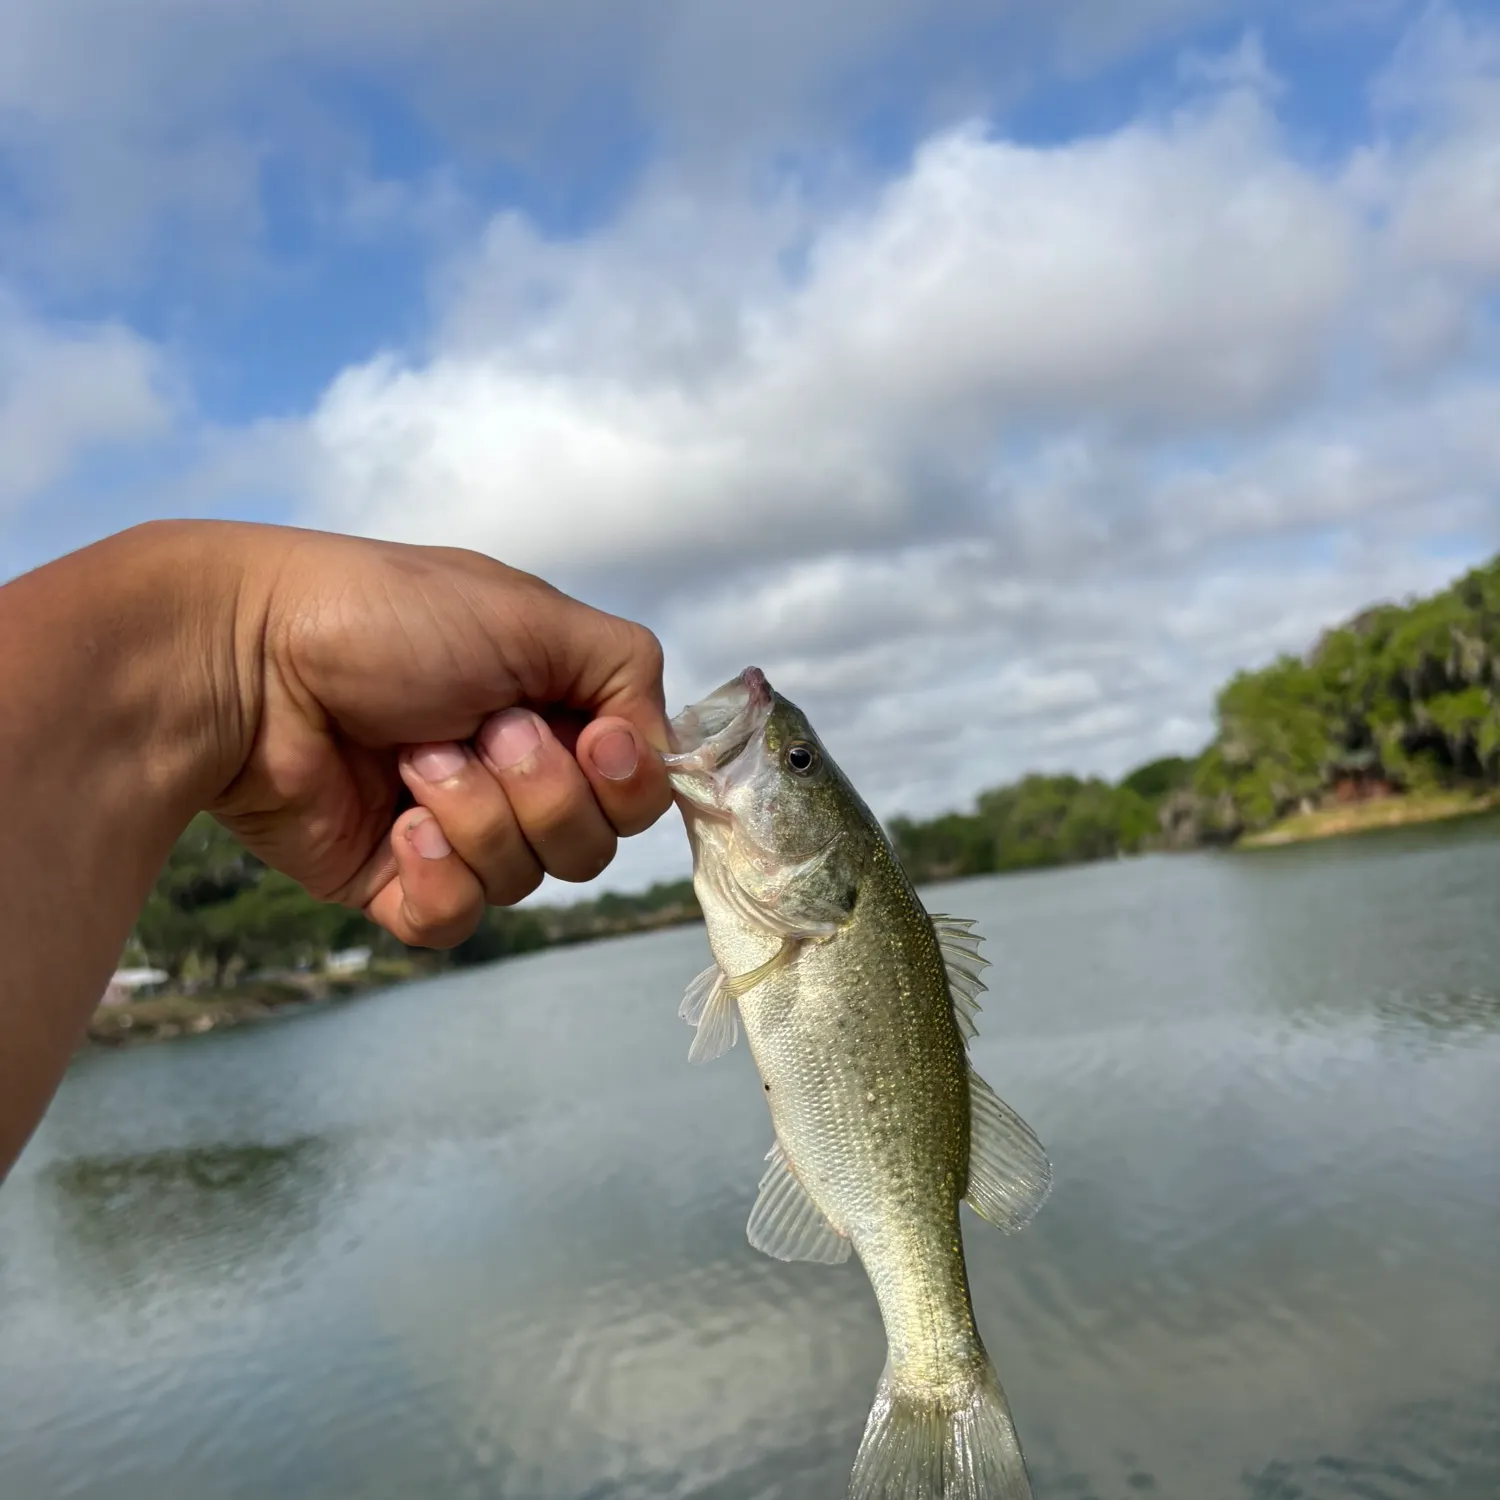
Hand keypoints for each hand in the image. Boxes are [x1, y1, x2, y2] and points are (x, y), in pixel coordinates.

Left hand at [207, 524, 670, 946]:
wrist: (245, 660)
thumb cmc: (386, 618)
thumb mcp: (532, 616)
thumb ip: (628, 672)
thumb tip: (653, 751)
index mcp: (553, 706)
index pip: (639, 785)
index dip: (626, 779)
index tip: (590, 740)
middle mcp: (515, 771)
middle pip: (593, 843)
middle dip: (539, 789)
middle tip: (475, 727)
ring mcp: (457, 830)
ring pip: (525, 879)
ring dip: (474, 814)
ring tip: (410, 756)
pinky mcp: (396, 881)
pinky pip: (456, 921)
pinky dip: (437, 878)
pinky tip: (398, 830)